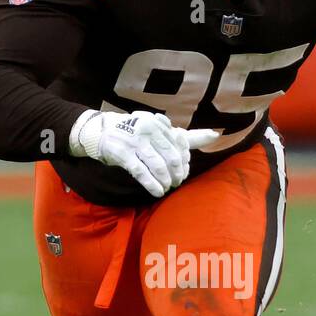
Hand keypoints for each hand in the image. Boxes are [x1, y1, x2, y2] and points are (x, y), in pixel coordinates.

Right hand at [69, 110, 218, 197]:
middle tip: (176, 183)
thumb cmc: (135, 133)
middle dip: (177, 174)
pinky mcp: (122, 153)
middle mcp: (148, 129)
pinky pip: (141, 172)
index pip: (180, 146)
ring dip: (165, 181)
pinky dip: (151, 184)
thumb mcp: (160, 131)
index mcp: (159, 123)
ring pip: (158, 165)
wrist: (99, 131)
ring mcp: (134, 141)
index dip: (184, 163)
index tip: (182, 173)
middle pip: (171, 157)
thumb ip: (186, 136)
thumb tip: (215, 135)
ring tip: (167, 189)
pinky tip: (157, 192)